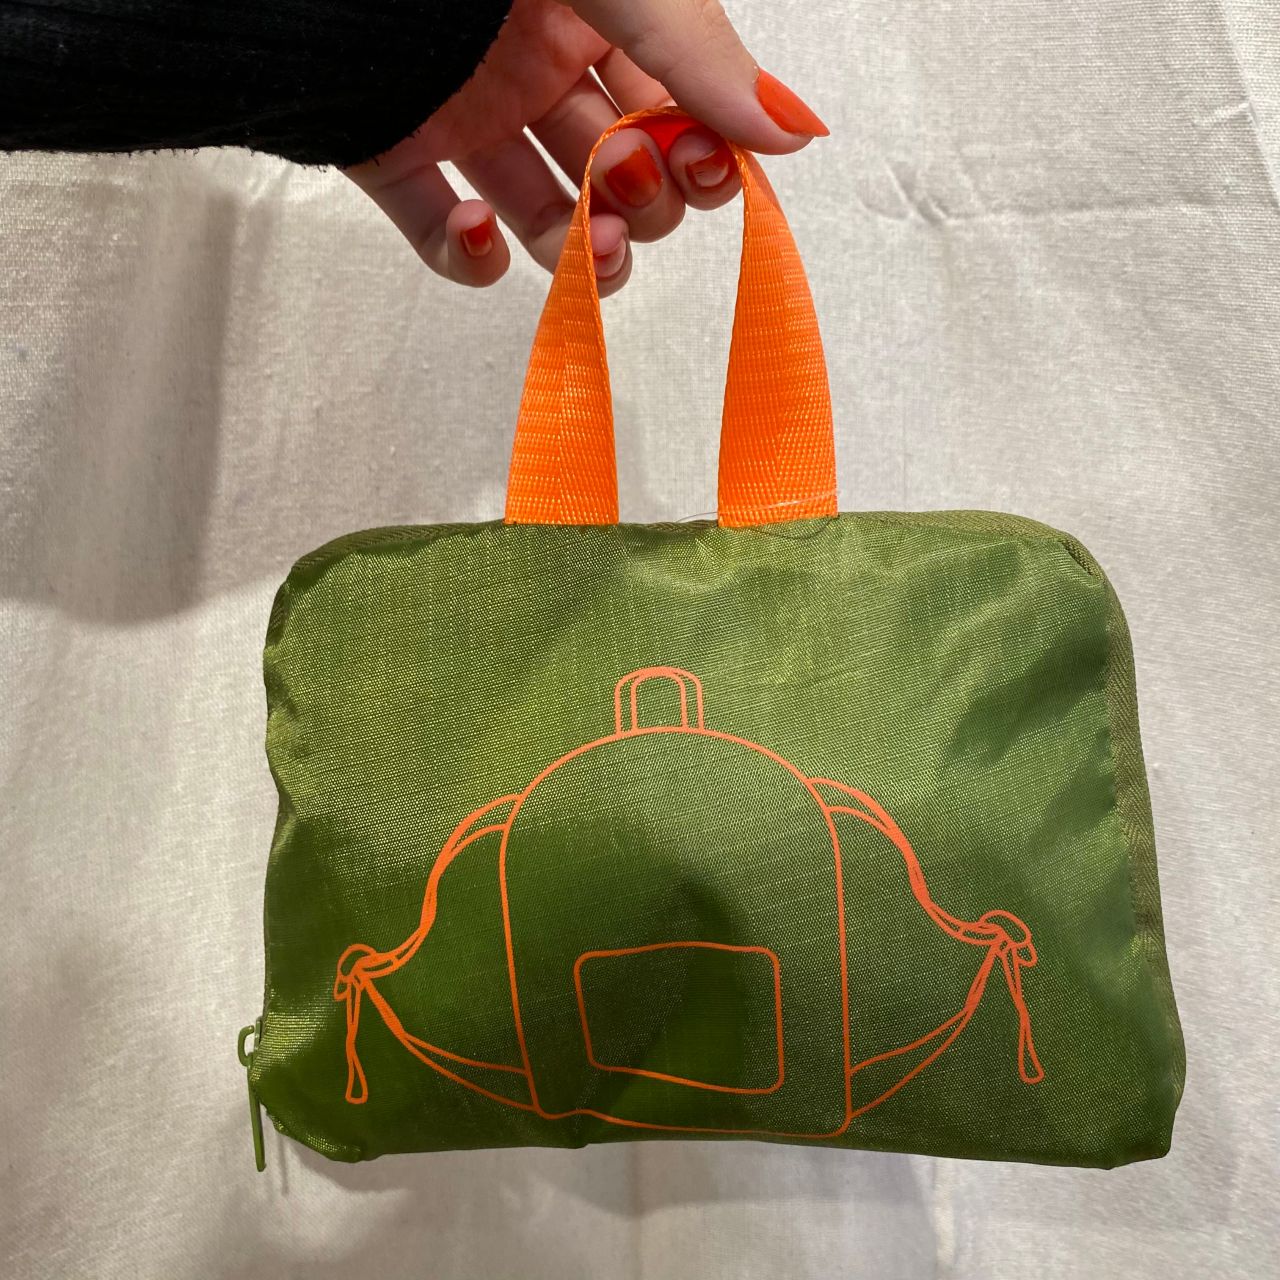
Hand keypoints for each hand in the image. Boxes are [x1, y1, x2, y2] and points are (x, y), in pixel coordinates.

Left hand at [344, 0, 827, 294]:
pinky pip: (445, 240)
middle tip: (631, 176)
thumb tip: (793, 131)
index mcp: (596, 17)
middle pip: (621, 177)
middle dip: (644, 198)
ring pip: (547, 221)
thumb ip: (695, 53)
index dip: (701, 155)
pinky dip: (470, 258)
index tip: (708, 166)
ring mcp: (468, 121)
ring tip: (593, 241)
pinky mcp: (396, 157)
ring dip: (584, 249)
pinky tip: (482, 229)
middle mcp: (538, 71)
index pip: (676, 113)